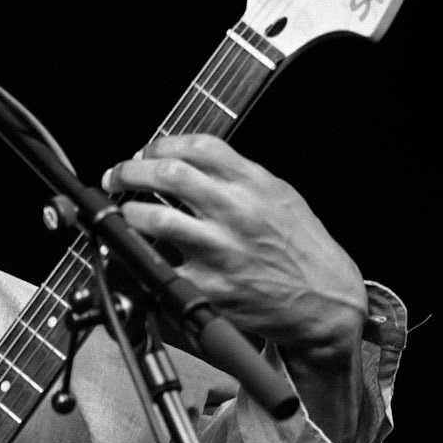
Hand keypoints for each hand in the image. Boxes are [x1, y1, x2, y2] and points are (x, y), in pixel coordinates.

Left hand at [101, 134, 366, 366]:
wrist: (325, 298)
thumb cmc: (302, 248)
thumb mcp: (280, 196)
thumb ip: (238, 176)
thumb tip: (188, 161)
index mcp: (254, 183)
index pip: (197, 146)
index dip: (160, 144)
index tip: (145, 153)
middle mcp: (236, 212)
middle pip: (169, 174)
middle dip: (131, 171)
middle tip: (117, 177)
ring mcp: (220, 251)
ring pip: (155, 219)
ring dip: (128, 213)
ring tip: (124, 213)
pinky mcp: (209, 287)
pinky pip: (161, 270)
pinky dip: (141, 261)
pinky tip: (135, 256)